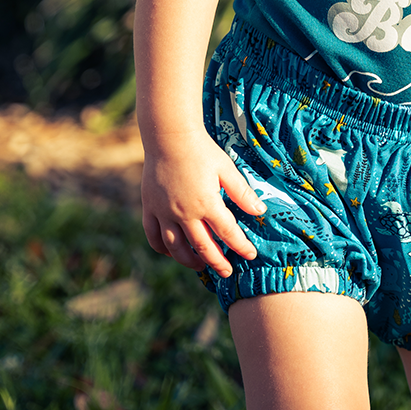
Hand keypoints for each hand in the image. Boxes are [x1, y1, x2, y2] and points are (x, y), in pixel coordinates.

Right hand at [141, 130, 265, 276]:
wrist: (169, 137)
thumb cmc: (202, 150)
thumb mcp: (226, 169)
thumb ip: (242, 193)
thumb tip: (260, 211)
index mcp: (206, 203)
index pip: (228, 233)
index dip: (241, 246)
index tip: (250, 255)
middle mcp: (184, 213)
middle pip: (203, 247)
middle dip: (217, 262)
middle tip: (227, 272)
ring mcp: (164, 213)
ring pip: (176, 248)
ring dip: (190, 260)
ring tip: (201, 265)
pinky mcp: (150, 208)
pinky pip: (154, 236)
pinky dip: (163, 249)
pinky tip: (172, 252)